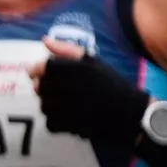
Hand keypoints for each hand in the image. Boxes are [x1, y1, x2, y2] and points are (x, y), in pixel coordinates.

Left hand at [32, 36, 146, 149]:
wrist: (130, 111)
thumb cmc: (110, 84)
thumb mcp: (93, 62)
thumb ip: (67, 50)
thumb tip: (44, 40)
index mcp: (81, 69)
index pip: (44, 67)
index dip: (36, 70)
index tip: (36, 73)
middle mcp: (77, 87)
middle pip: (40, 87)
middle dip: (42, 88)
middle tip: (50, 89)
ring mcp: (75, 108)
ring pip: (44, 106)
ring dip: (48, 104)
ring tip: (60, 102)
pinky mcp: (75, 125)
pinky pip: (50, 123)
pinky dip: (54, 121)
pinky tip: (65, 115)